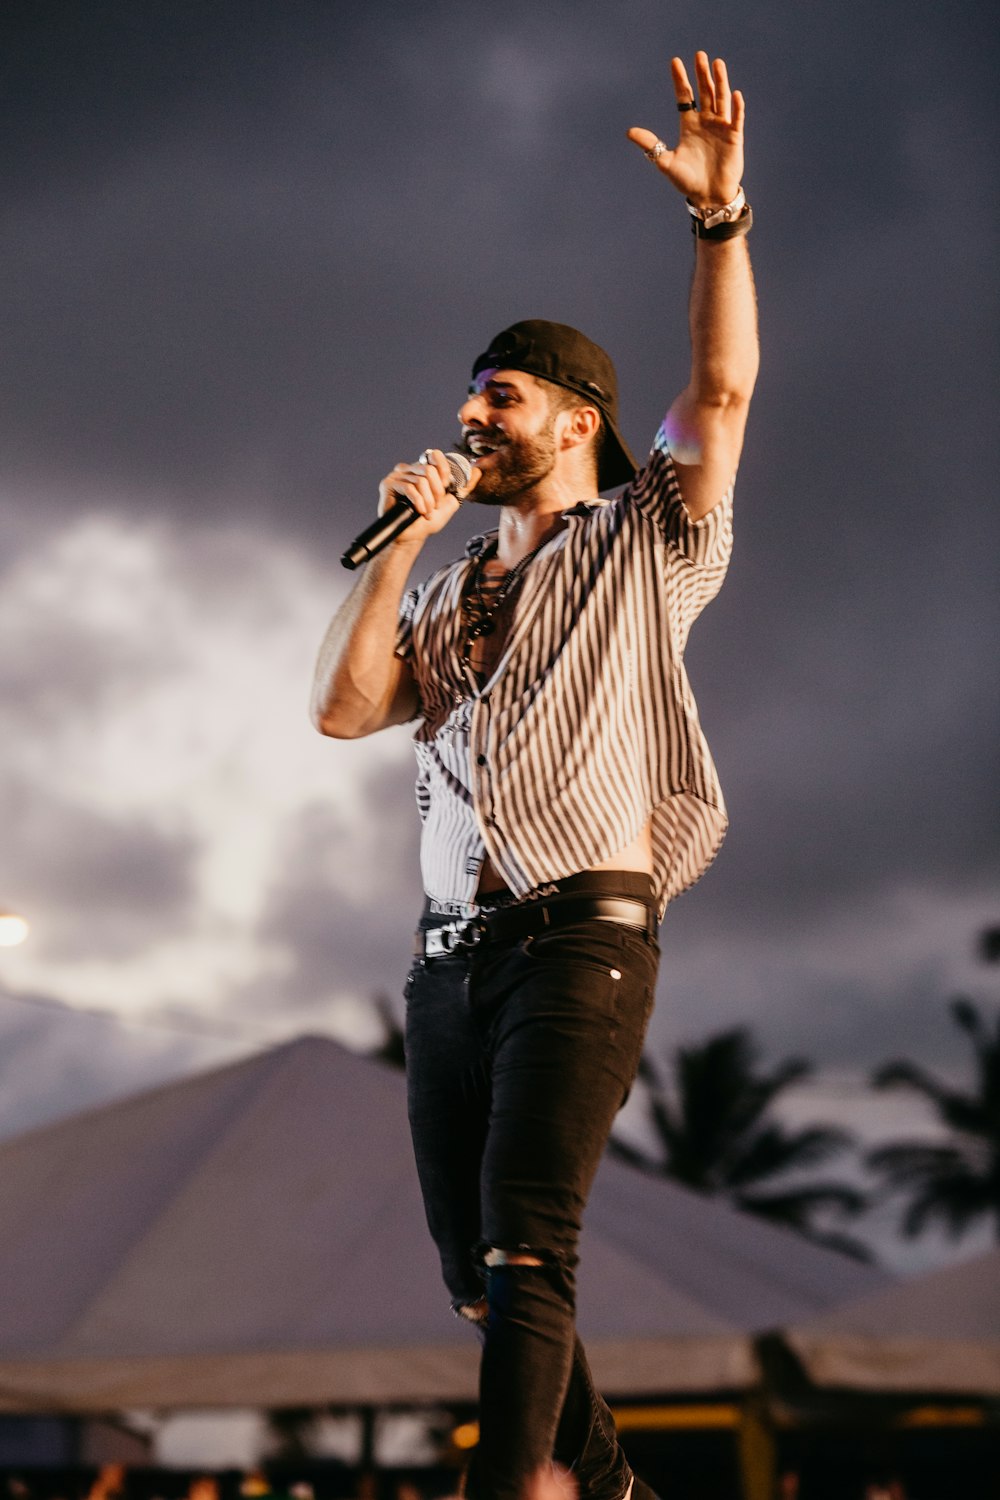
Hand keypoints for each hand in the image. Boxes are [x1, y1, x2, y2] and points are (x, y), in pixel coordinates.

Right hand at [377, 449, 480, 543]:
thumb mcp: (451, 501)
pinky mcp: (388, 484)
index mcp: (422, 469)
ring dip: (428, 501)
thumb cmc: (429, 520)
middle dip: (437, 492)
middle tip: (435, 505)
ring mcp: (397, 475)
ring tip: (427, 512)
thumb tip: (478, 471)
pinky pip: (409, 488)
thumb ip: (464, 486)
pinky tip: (420, 512)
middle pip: (430, 470)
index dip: (444, 472)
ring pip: (421, 481)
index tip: (445, 489)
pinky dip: (419, 502)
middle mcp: (409, 468)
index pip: (435, 455)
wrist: (413, 536)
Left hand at [627, 52, 744, 207]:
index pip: (684, 97)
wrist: (708, 197)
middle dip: (701, 75)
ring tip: (716, 63)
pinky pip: (736, 119)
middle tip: (699, 55)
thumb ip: (650, 145)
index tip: (675, 62)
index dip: (680, 80)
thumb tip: (629, 132)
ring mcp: (721, 128)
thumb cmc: (687, 181)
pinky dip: (736, 107)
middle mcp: (705, 122)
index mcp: (689, 125)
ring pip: (720, 99)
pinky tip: (734, 94)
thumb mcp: (665, 162)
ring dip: (719, 82)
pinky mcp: (734, 137)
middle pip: (704, 92)